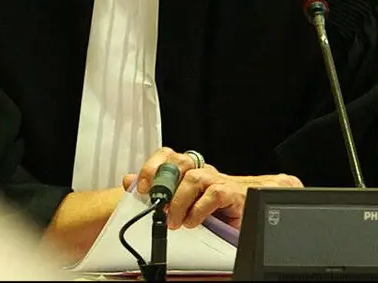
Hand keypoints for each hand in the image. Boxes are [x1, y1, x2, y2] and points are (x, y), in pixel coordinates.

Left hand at [121, 147, 302, 229]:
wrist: (248, 216)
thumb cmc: (213, 211)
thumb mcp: (179, 203)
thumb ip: (155, 190)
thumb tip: (128, 181)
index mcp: (189, 170)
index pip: (168, 155)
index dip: (152, 166)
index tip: (141, 187)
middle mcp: (203, 171)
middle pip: (180, 162)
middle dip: (164, 183)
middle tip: (157, 206)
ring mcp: (218, 180)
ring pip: (194, 178)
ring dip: (179, 202)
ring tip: (174, 222)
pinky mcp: (232, 194)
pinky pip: (214, 195)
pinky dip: (199, 210)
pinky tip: (193, 222)